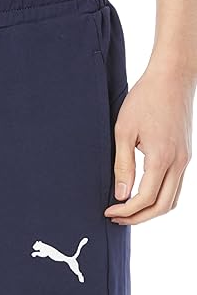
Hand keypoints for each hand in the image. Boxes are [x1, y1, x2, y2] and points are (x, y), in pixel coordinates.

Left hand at [104, 60, 194, 224]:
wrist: (172, 77)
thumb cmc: (145, 99)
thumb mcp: (124, 131)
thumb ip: (123, 165)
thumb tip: (121, 195)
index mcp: (162, 158)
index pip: (146, 199)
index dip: (126, 211)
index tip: (109, 211)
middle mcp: (179, 162)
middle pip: (163, 206)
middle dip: (139, 217)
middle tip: (116, 217)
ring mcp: (185, 159)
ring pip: (173, 199)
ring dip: (151, 210)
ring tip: (128, 210)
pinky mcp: (185, 154)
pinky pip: (176, 186)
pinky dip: (161, 197)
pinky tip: (143, 194)